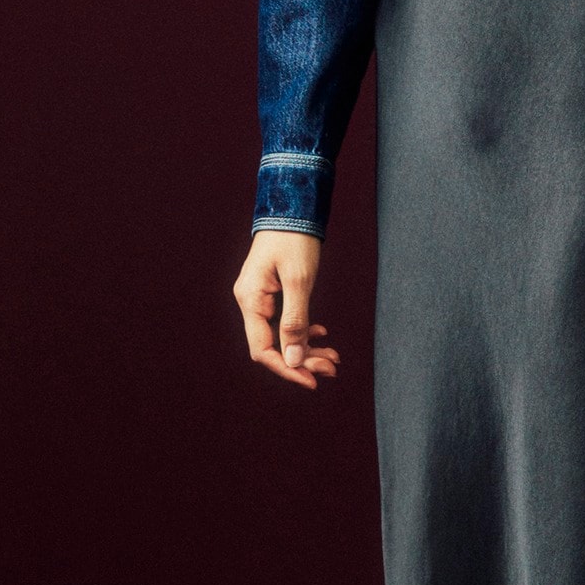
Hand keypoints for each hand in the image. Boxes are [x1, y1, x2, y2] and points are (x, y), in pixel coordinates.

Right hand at [234, 229, 339, 390]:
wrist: (292, 204)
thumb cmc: (295, 238)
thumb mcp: (299, 280)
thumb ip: (295, 322)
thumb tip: (294, 360)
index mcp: (251, 300)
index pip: (263, 350)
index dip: (287, 369)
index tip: (313, 380)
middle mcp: (251, 302)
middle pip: (273, 346)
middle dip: (303, 360)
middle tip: (333, 368)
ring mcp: (261, 297)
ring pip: (282, 335)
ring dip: (307, 348)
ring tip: (333, 358)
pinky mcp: (273, 291)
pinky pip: (285, 320)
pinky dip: (304, 330)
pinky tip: (322, 334)